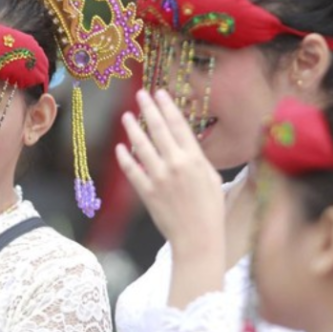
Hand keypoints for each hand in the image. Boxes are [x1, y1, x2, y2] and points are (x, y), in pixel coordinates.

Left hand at [116, 89, 226, 260]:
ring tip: (126, 116)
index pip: (179, 125)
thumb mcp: (211, 178)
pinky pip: (132, 170)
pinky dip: (125, 158)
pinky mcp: (147, 192)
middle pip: (158, 129)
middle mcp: (176, 164)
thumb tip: (186, 144)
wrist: (198, 238)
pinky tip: (120, 147)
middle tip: (140, 94)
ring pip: (142, 146)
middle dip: (149, 109)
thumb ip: (197, 159)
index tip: (160, 93)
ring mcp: (159, 178)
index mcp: (195, 159)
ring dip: (133, 128)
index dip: (168, 107)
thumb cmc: (210, 209)